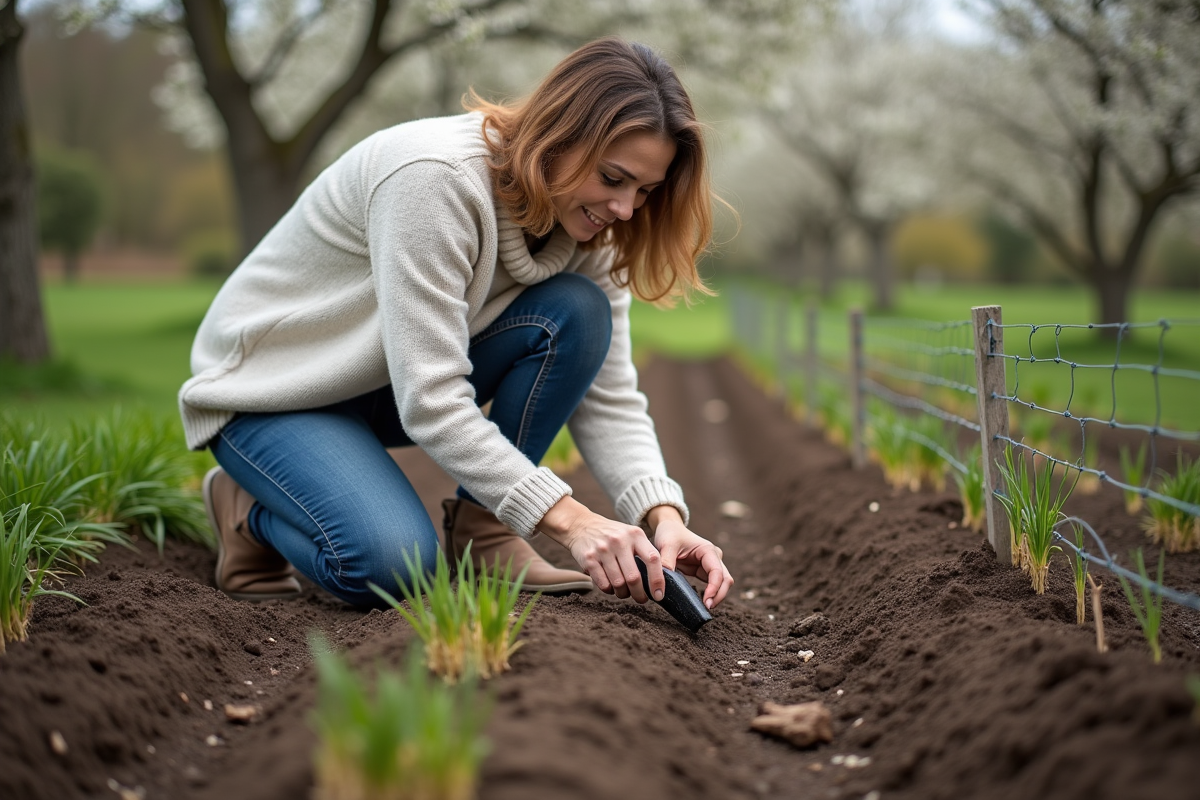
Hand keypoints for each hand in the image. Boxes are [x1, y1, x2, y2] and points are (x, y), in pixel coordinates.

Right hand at [538, 497, 665, 603]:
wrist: (581, 525)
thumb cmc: (612, 535)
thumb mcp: (631, 535)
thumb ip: (644, 552)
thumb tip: (659, 581)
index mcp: (635, 535)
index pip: (652, 559)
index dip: (657, 580)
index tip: (658, 595)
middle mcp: (619, 541)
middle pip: (634, 577)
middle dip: (639, 594)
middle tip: (641, 599)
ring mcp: (603, 550)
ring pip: (618, 583)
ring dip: (623, 593)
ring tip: (624, 592)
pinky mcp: (589, 559)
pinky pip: (603, 584)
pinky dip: (609, 590)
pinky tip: (610, 586)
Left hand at [647, 505, 733, 609]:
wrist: (669, 528)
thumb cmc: (670, 534)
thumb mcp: (666, 545)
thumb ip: (666, 562)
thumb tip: (662, 582)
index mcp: (708, 550)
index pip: (717, 572)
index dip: (714, 588)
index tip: (705, 601)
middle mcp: (714, 558)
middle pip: (726, 580)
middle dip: (719, 595)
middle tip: (707, 608)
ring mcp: (710, 565)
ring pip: (722, 584)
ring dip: (716, 596)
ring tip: (704, 607)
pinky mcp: (704, 571)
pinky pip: (712, 586)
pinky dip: (710, 594)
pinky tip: (700, 603)